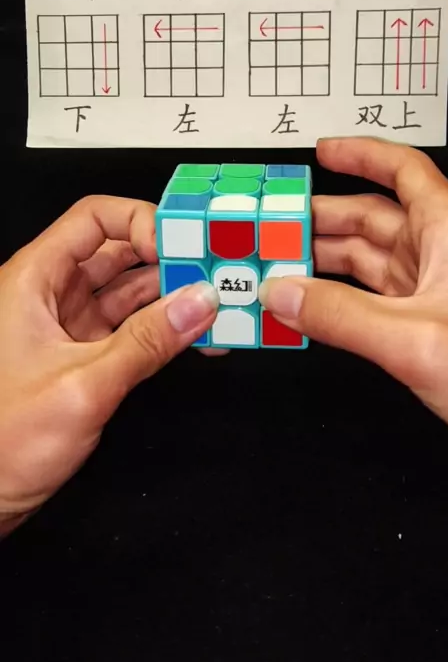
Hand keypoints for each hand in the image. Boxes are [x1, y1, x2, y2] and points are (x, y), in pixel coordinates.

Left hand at [0, 196, 218, 536]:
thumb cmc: (1, 444)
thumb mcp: (83, 385)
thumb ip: (147, 341)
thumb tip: (197, 302)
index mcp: (34, 280)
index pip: (94, 218)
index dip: (140, 220)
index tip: (180, 246)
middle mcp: (50, 295)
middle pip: (117, 251)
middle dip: (167, 257)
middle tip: (211, 271)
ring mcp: (67, 326)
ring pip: (128, 290)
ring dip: (171, 294)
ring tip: (213, 302)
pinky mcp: (81, 356)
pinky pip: (130, 327)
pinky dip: (162, 327)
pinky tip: (193, 333)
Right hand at [259, 137, 447, 442]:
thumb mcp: (417, 340)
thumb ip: (342, 316)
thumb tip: (284, 294)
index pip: (404, 172)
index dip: (363, 155)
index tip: (324, 151)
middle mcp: (442, 256)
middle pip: (375, 218)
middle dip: (325, 216)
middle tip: (279, 222)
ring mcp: (434, 292)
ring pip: (371, 260)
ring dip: (326, 260)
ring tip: (283, 262)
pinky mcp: (428, 324)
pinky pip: (372, 298)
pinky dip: (339, 297)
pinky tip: (313, 305)